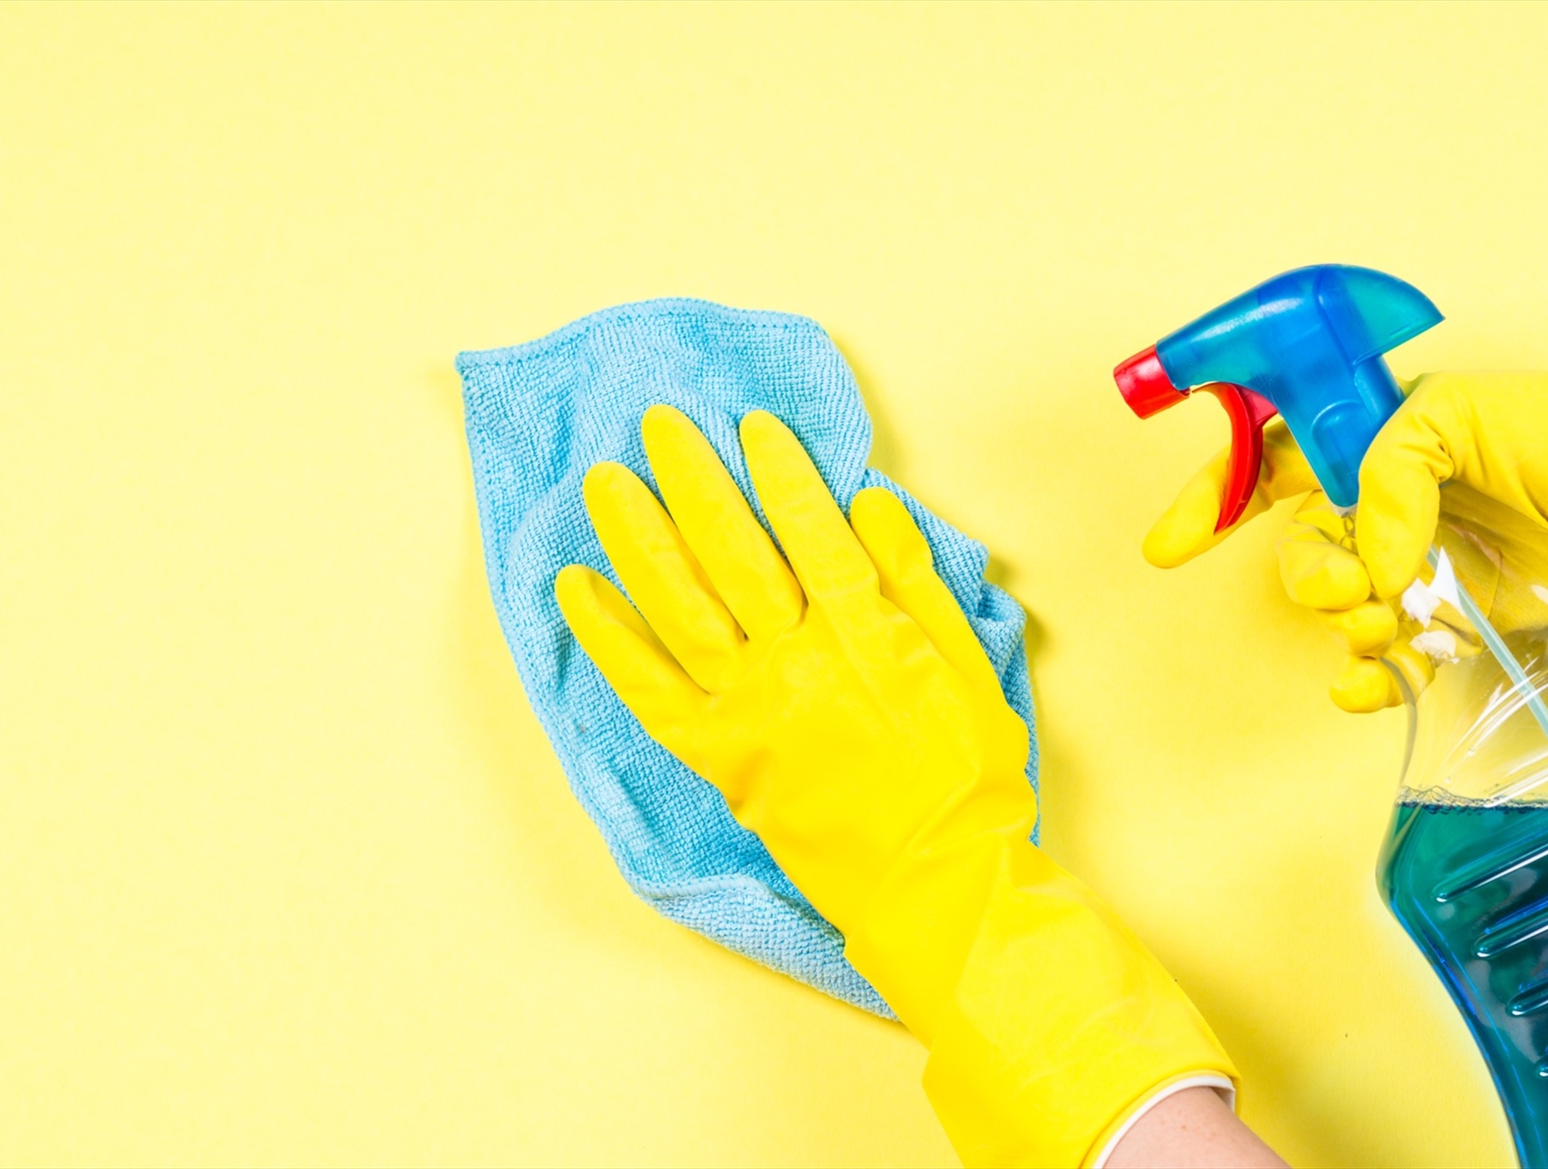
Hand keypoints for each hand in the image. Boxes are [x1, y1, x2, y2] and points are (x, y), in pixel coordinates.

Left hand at [558, 406, 1238, 1165]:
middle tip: (659, 424)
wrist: (937, 881)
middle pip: (734, 552)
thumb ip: (917, 582)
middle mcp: (799, 663)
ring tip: (606, 482)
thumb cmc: (968, 777)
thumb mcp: (970, 667)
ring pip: (680, 609)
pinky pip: (650, 692)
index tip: (753, 423)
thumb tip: (870, 504)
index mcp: (867, 634)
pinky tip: (577, 587)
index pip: (814, 530)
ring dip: (639, 539)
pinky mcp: (721, 758)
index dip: (782, 471)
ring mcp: (751, 712)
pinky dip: (610, 638)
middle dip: (695, 479)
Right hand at [1144, 372, 1547, 710]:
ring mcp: (1409, 569)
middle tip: (1348, 584)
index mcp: (1369, 441)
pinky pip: (1381, 664)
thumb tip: (1368, 558)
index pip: (1268, 464)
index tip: (1170, 543)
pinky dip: (1366, 680)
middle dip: (1306, 573)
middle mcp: (1380, 507)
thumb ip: (1387, 471)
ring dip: (1344, 622)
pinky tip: (1369, 682)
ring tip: (1387, 621)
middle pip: (1299, 547)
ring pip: (1335, 608)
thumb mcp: (1456, 415)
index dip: (1214, 499)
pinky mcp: (1445, 626)